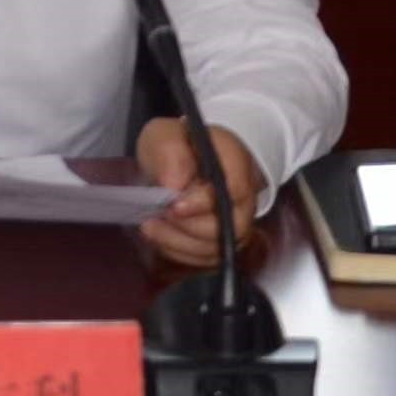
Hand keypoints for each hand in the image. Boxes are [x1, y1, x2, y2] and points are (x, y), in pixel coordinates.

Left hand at [136, 118, 261, 266]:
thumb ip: (169, 150)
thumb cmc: (176, 147)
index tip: (173, 204)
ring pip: (217, 248)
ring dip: (178, 241)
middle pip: (231, 226)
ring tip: (151, 224)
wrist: (180, 162)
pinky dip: (178, 251)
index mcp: (234, 159)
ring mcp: (236, 222)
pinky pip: (205, 259)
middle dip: (189, 226)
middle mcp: (244, 195)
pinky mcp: (223, 243)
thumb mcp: (163, 135)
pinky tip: (160, 234)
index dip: (204, 202)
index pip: (235, 188)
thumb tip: (175, 183)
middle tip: (160, 214)